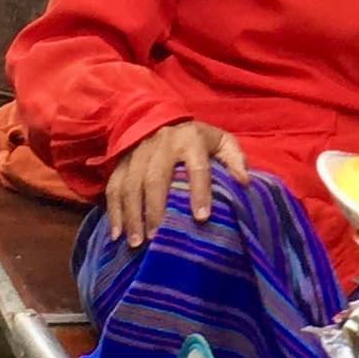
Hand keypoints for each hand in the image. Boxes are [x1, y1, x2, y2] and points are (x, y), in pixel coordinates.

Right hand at [106, 119, 247, 246]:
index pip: (197, 167)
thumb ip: (234, 159)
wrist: (156, 115)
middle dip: (156, 210)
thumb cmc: (196, 137)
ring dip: (133, 215)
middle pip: (156, 179)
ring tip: (137, 242)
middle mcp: (162, 145)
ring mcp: (138, 153)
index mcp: (190, 140)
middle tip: (158, 238)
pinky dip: (114, 212)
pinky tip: (117, 234)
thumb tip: (244, 182)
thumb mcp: (220, 140)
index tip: (202, 218)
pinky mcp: (121, 162)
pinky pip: (114, 187)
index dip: (200, 192)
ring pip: (131, 185)